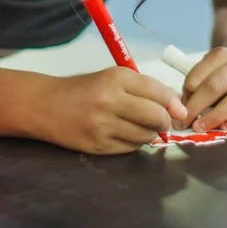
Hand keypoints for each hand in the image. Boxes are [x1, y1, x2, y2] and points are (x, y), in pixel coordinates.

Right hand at [37, 68, 184, 154]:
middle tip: (164, 122)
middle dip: (166, 122)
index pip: (157, 92)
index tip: (180, 111)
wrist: (46, 105)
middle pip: (156, 116)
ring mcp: (103, 126)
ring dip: (150, 134)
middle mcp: (110, 101)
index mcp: (116, 78)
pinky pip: (130, 148)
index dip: (174, 104)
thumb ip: (143, 89)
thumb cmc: (84, 89)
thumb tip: (176, 108)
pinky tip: (126, 134)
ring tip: (142, 127)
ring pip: (145, 135)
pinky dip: (135, 143)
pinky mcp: (97, 146)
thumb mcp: (112, 78)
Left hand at [180, 47, 226, 132]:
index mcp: (223, 54)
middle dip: (198, 106)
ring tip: (202, 127)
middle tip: (185, 122)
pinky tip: (225, 128)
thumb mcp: (210, 70)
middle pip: (217, 84)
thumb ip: (196, 84)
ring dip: (217, 115)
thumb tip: (182, 108)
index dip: (187, 93)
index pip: (200, 73)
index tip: (178, 109)